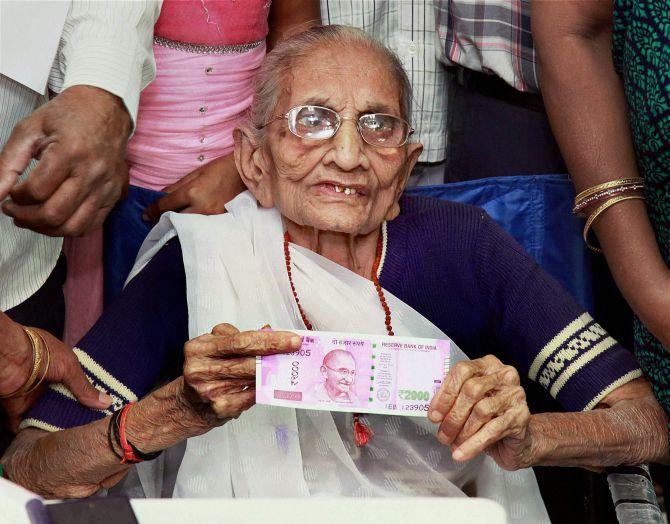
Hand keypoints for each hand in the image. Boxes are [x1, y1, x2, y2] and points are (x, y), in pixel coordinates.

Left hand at [0, 85, 130, 235]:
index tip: (11, 192)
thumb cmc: (68, 116)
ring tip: (32, 218)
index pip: (36, 191)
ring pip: (73, 226)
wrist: (106, 109)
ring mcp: (106, 186)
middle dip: (26, 218)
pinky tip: (56, 218)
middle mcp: (92, 173)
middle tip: (14, 210)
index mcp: (70, 152)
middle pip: (54, 214)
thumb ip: (8, 162)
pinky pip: (91, 225)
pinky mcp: (114, 194)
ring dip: (46, 229)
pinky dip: (69, 229)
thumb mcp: (30, 129)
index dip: (15, 197)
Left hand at [1, 319, 111, 430]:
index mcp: (61, 368)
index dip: (87, 397)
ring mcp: (32, 395)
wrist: (11, 357)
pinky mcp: (18, 407)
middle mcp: (47, 382)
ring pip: (46, 414)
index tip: (100, 411)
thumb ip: (85, 388)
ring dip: (54, 424)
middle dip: (72, 413)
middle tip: (87, 427)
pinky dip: (33, 431)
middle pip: (62, 402)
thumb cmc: (42, 353)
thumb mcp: (71, 368)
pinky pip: (26, 423)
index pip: (76, 385)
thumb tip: (106, 402)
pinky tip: (47, 440)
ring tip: (72, 437)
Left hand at [142, 154, 245, 222]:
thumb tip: (161, 195)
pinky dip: (192, 227)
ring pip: (187, 226)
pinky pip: (201, 227)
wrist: (245, 174)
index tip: (146, 216)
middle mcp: (201, 207)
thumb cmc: (220, 169)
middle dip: (163, 220)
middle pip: (174, 219)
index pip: (166, 205)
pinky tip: (188, 227)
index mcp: (192, 192)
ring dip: (177, 226)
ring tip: (170, 226)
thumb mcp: (196, 173)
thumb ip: (177, 185)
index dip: (153, 211)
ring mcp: (212, 217)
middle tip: (155, 222)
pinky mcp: (220, 221)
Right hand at [181, 323, 301, 425]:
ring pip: (251, 377)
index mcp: (199, 348)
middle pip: (247, 359)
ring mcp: (209, 390)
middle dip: (275, 353)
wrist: (184, 406)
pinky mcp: (219, 408)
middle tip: (295, 349)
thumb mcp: (214, 349)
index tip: (291, 339)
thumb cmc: (204, 372)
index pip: (240, 341)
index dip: (269, 340)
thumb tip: (269, 331)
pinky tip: (267, 384)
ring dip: (271, 371)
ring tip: (286, 364)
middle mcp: (200, 368)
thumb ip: (239, 340)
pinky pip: (250, 395)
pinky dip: (261, 389)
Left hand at [428, 355, 532, 469]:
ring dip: (463, 431)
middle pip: (472, 390)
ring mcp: (514, 394)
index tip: (433, 415)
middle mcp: (504, 375)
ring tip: (453, 444)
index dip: (445, 393)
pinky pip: (492, 430)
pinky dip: (473, 444)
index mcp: (487, 365)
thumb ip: (455, 398)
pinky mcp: (521, 416)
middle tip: (442, 435)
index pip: (462, 371)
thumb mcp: (470, 403)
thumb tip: (434, 412)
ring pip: (481, 410)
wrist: (519, 440)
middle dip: (453, 415)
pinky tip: (461, 453)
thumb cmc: (490, 418)